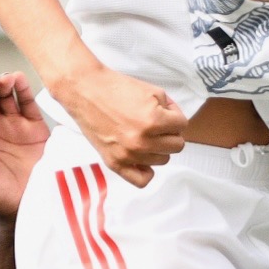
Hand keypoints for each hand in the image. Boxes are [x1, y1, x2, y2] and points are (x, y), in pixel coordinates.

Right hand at [52, 64, 185, 185]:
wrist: (86, 92)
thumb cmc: (116, 88)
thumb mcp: (152, 91)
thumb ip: (170, 109)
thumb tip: (177, 123)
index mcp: (153, 121)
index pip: (182, 125)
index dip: (174, 115)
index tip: (164, 112)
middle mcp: (142, 142)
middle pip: (176, 145)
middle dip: (169, 132)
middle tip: (156, 124)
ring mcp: (128, 155)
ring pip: (163, 160)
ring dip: (158, 148)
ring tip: (144, 135)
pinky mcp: (115, 163)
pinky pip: (142, 180)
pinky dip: (146, 171)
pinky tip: (143, 158)